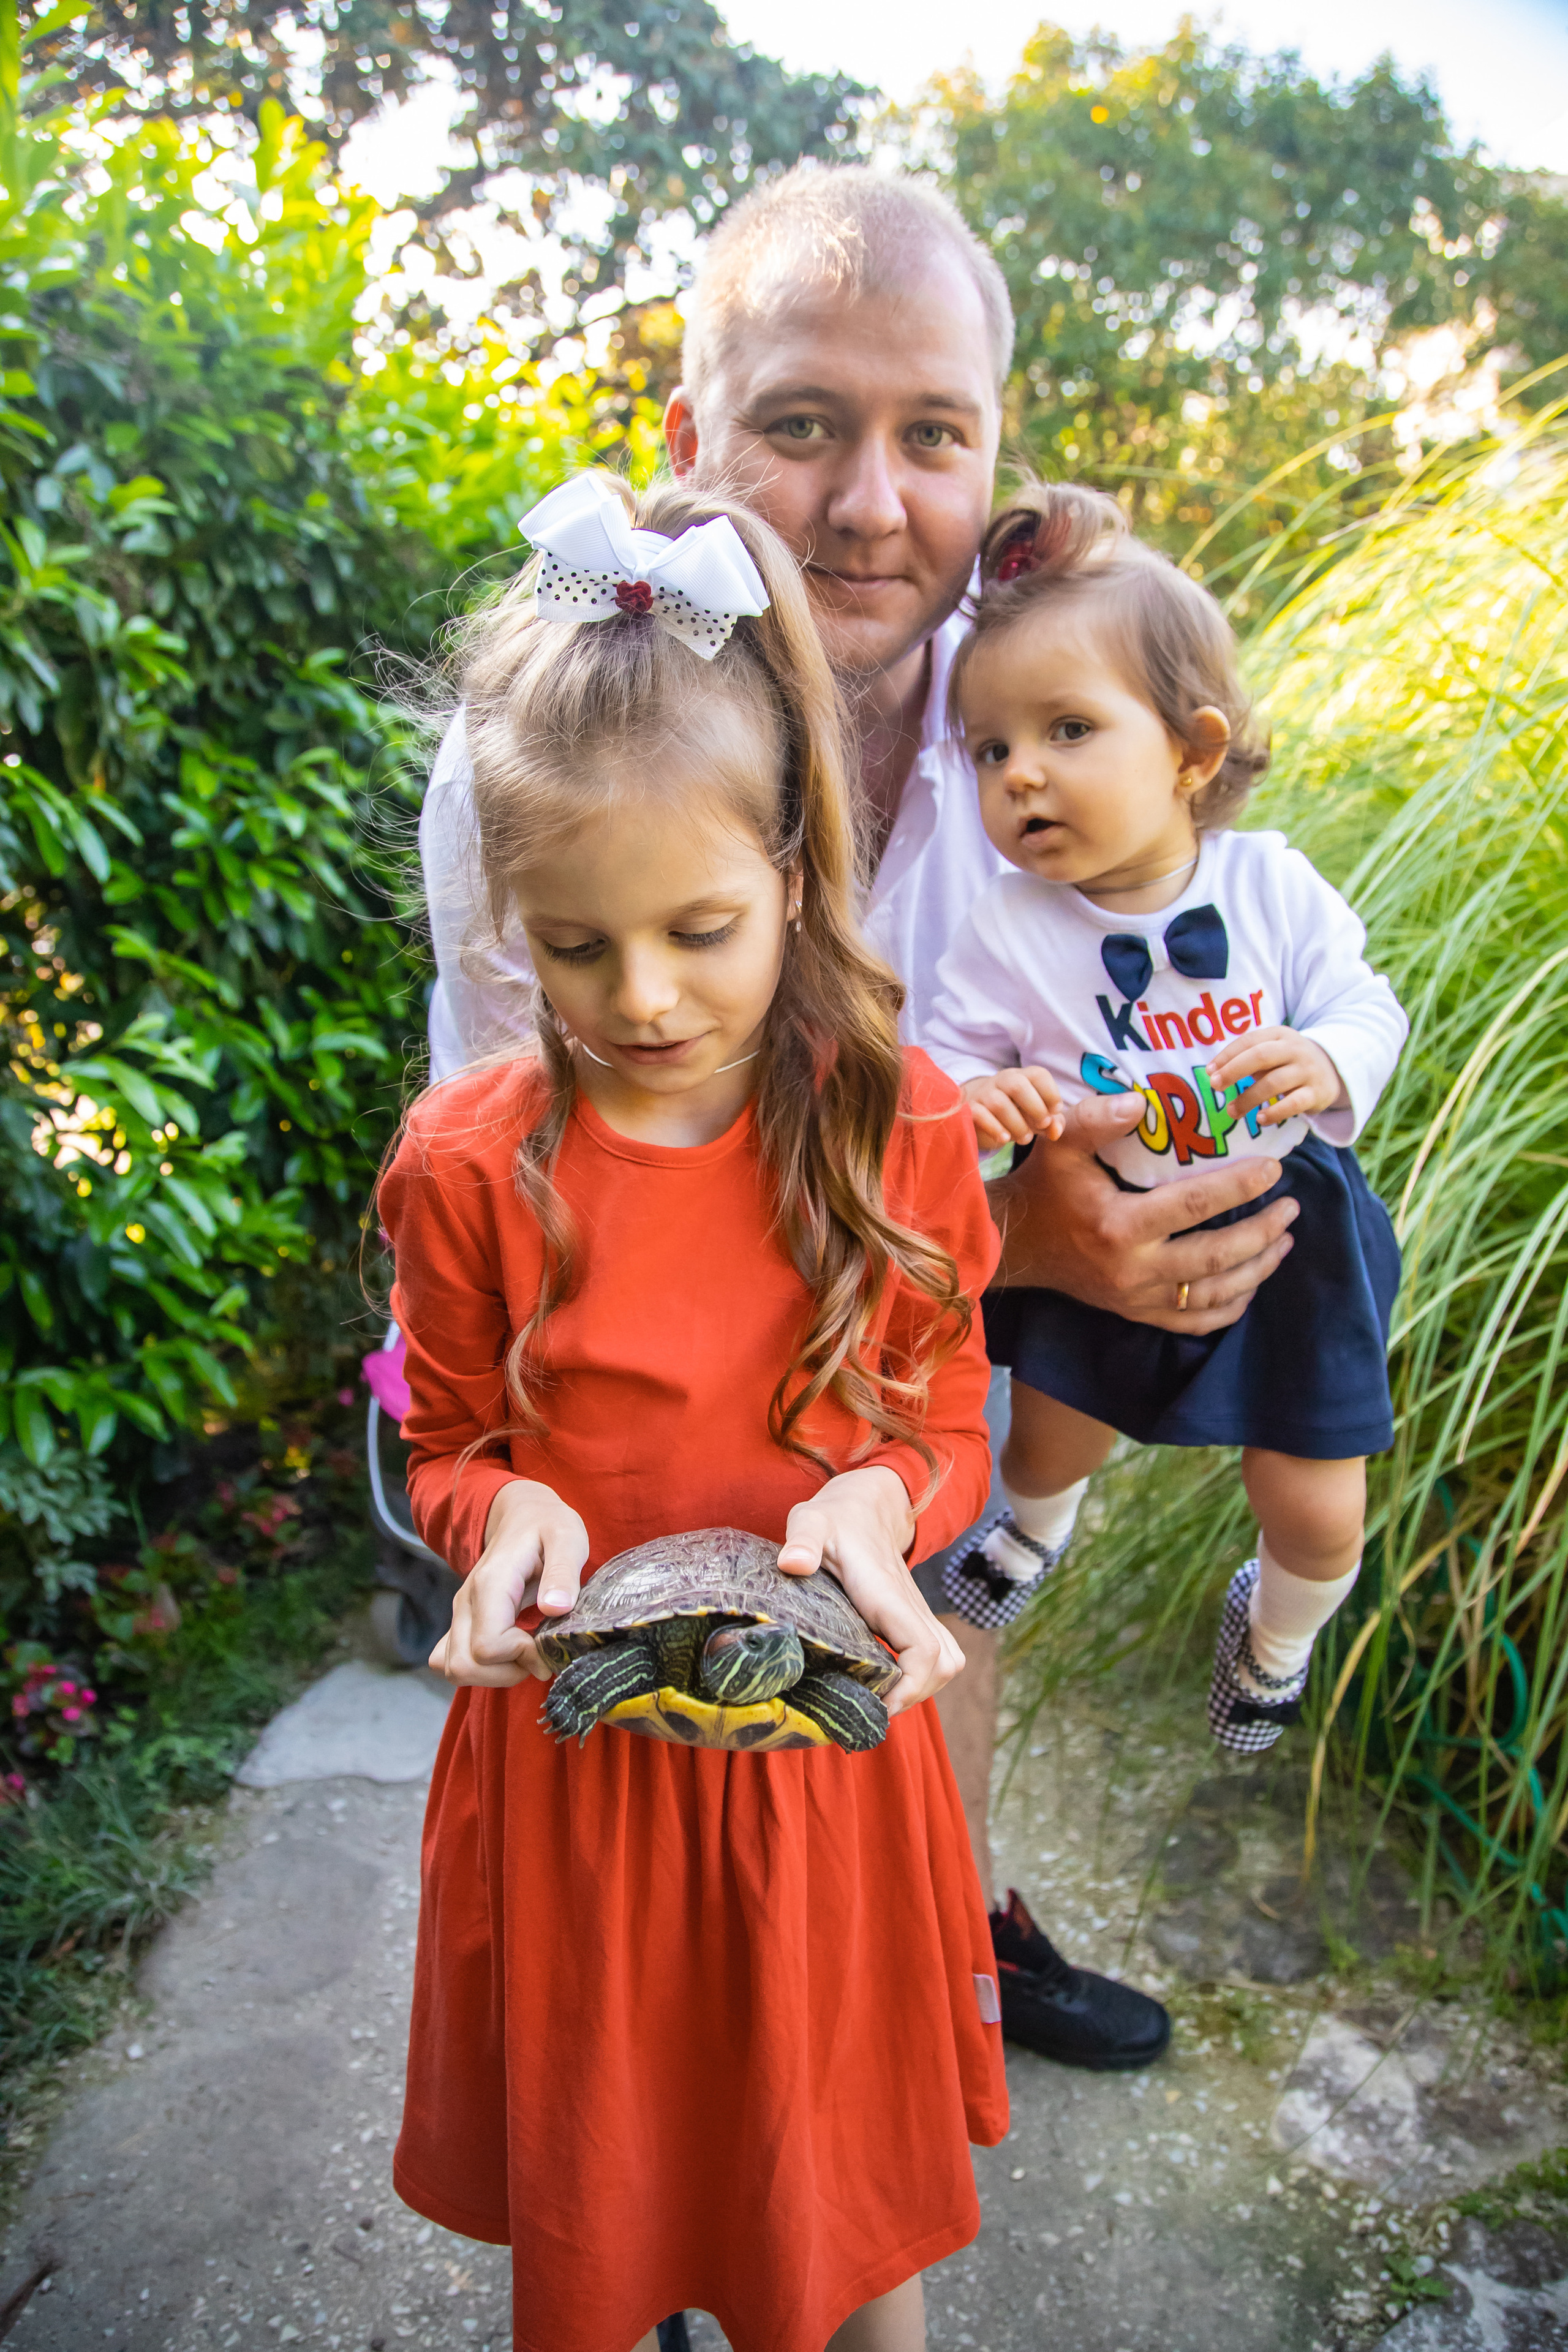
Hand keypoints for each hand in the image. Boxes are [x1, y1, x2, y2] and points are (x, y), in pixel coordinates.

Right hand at [429, 1480, 589, 1686]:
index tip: (548, 1644)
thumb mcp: (567, 1538)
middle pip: (464, 1665)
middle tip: (539, 1654)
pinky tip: (507, 1655)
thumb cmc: (547, 1526)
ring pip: (455, 1668)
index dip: (522, 1657)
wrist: (522, 1515)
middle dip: (507, 1673)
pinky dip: (478, 1670)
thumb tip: (555, 1608)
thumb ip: (563, 1572)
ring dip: (495, 1675)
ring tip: (527, 1653)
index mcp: (490, 1584)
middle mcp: (466, 1601)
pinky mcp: (460, 1621)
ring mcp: (459, 1613)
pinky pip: (448, 1660)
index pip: (487, 1647)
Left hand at [777, 1466, 964, 1717]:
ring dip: (920, 1688)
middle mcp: (910, 1607)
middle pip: (944, 1665)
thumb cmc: (835, 1518)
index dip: (910, 1687)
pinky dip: (918, 1676)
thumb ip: (803, 1539)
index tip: (877, 1706)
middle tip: (871, 1709)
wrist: (866, 1504)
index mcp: (887, 1594)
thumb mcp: (811, 1521)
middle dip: (915, 1696)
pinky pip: (934, 1655)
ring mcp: (915, 1613)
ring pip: (946, 1662)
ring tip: (877, 1699)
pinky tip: (881, 1681)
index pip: (923, 1650)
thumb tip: (793, 1564)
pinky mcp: (911, 1618)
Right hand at [960, 1066, 1065, 1151]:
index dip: (1051, 1093)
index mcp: (1021, 1076)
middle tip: (1042, 1125)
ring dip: (1017, 1124)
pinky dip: (995, 1128)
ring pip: (999, 1103)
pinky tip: (1005, 1138)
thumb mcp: (1035, 1116)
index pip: (1038, 1074)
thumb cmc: (1014, 1113)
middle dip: (1035, 1108)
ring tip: (1025, 1138)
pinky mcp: (970, 1109)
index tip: (1054, 1112)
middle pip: (1018, 1085)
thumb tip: (1055, 1132)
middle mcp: (1002, 1080)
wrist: (978, 1115)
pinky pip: (980, 1115)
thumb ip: (1052, 1122)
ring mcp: (983, 1093)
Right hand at [987, 1090, 1297, 1333]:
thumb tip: (1140, 1101)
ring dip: (1258, 1269)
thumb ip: (1097, 1119)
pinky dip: (1231, 1306)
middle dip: (1263, 1233)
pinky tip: (1252, 1281)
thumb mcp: (1061, 1144)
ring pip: (1215, 1295)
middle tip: (1291, 1208)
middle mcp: (1133, 1270)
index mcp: (1119, 1226)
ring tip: (1285, 1240)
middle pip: (1217, 1258)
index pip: (1194, 1205)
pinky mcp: (1137, 1314)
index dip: (1240, 1187)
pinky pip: (1196, 1322)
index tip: (1273, 1170)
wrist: (1019, 1244)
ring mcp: (1137, 1299)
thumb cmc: (1046, 1186)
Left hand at [1204, 1026, 1346, 1128]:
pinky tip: (1260, 1118)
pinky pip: (1294, 1103)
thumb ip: (1247, 1058)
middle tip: (1215, 1086)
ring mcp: (1307, 1070)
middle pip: (1261, 1056)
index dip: (1227, 1055)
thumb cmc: (1288, 1062)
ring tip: (1232, 1111)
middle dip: (1234, 1070)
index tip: (1209, 1071)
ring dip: (1249, 1098)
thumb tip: (1215, 1074)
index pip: (1249, 1041)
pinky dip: (1275, 1112)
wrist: (1332, 1070)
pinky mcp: (1316, 1093)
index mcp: (1279, 1035)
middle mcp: (1295, 1049)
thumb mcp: (1272, 1051)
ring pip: (1274, 1082)